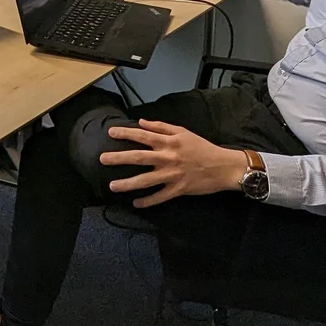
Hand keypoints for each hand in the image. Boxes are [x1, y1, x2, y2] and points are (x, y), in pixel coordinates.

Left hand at [99, 120, 247, 206]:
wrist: (222, 166)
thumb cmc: (202, 147)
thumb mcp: (183, 132)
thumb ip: (162, 127)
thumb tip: (143, 122)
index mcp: (169, 142)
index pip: (143, 135)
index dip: (126, 133)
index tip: (111, 133)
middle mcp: (168, 157)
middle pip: (139, 157)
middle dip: (119, 158)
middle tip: (102, 159)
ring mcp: (172, 175)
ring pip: (146, 180)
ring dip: (128, 184)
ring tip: (112, 186)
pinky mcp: (178, 189)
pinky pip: (160, 197)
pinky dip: (148, 201)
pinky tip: (136, 204)